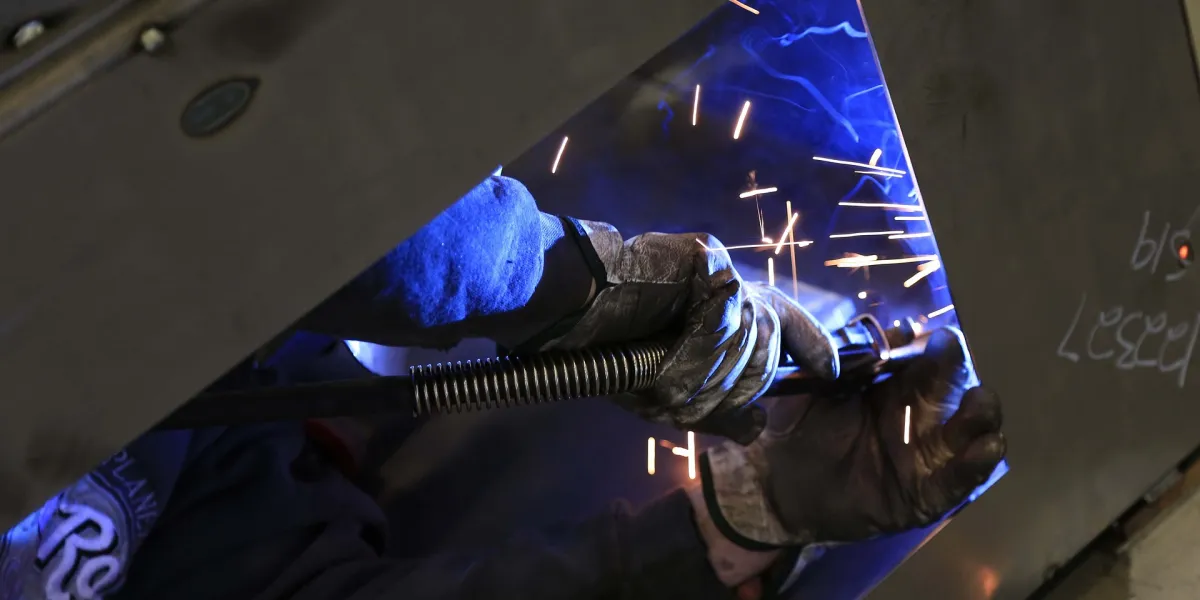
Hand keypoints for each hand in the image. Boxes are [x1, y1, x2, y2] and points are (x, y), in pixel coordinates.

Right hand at [543, 226, 838, 441]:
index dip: (813, 348)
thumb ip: (717, 409)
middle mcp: (732, 290)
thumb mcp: (672, 392)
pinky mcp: (707, 257)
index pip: (789, 326)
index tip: (832, 372)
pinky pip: (723, 313)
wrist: (577, 310)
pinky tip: (665, 342)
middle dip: (732, 384)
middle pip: (767, 350)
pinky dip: (694, 342)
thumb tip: (758, 427)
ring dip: (704, 371)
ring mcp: (722, 272)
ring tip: (664, 371)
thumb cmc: (620, 349)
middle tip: (684, 391)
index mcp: (729, 314)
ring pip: (746, 339)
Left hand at [701, 327, 1005, 547]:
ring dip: (982, 413)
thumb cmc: (797, 424)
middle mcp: (920, 416)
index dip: (938, 345)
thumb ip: (850, 353)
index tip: (933, 335)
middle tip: (951, 354)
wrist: (776, 480)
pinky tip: (983, 447)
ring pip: (972, 431)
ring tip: (979, 400)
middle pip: (958, 388)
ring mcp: (926, 455)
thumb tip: (899, 329)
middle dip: (961, 370)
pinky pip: (958, 480)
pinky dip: (976, 464)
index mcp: (898, 386)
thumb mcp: (816, 381)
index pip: (931, 358)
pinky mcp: (925, 495)